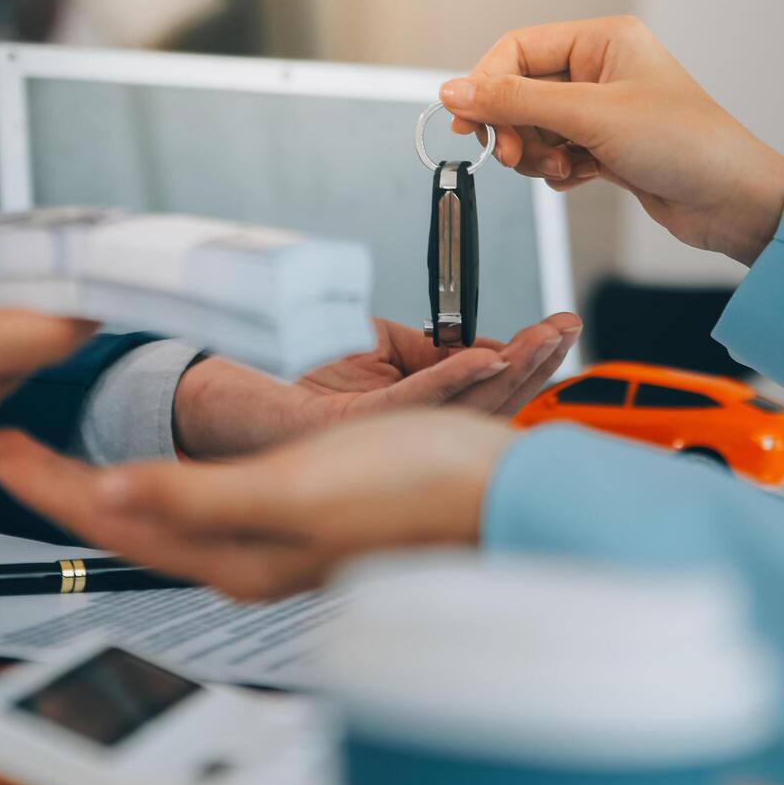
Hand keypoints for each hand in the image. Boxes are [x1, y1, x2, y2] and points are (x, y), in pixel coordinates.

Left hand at [0, 411, 506, 598]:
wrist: (498, 491)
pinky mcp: (305, 515)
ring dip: (109, 486)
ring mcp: (275, 537)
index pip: (111, 518)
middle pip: (129, 519)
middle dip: (65, 486)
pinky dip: (166, 479)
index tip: (1, 449)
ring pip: (165, 514)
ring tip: (71, 458)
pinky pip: (206, 503)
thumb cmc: (411, 491)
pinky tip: (170, 466)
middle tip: (15, 449)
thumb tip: (109, 494)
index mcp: (235, 551)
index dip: (47, 484)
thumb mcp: (293, 489)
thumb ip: (199, 497)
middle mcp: (248, 553)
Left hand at [171, 313, 579, 458]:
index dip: (528, 368)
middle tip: (565, 331)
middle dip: (534, 367)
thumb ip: (425, 351)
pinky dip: (450, 382)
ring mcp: (374, 453)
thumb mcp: (373, 351)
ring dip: (508, 371)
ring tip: (543, 339)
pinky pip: (406, 410)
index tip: (558, 332)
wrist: (218, 402)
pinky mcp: (339, 441)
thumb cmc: (291, 381)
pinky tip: (482, 361)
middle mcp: (400, 451)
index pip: (488, 401)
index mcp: (414, 431)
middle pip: (488, 412)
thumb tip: (476, 348)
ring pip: (459, 414)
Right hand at [440, 15, 783, 263]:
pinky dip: (557, 169)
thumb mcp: (591, 117)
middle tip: (512, 155)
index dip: (487, 84)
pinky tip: (582, 177)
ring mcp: (602, 110)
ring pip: (534, 127)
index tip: (468, 121)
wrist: (731, 201)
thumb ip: (517, 103)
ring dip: (536, 153)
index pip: (517, 49)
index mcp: (602, 40)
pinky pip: (554, 152)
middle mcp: (601, 69)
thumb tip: (454, 91)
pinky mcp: (605, 147)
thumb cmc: (684, 144)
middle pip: (521, 91)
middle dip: (513, 126)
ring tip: (563, 167)